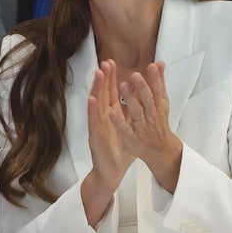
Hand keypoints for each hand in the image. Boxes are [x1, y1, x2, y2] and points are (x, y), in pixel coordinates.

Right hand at [87, 60, 135, 191]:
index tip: (113, 62)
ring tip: (98, 73)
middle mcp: (103, 117)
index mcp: (111, 114)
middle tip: (106, 61)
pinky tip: (92, 100)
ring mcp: (98, 125)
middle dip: (105, 78)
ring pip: (97, 104)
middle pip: (103, 94)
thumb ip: (132, 112)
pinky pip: (94, 122)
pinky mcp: (95, 136)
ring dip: (97, 88)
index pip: (111, 92)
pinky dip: (92, 110)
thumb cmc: (120, 151)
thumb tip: (139, 95)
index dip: (112, 78)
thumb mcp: (130, 128)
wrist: (111, 171)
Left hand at [111, 62, 182, 191]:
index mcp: (158, 106)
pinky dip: (119, 121)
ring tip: (122, 86)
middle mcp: (151, 115)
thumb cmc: (158, 122)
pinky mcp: (132, 138)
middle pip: (147, 100)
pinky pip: (124, 129)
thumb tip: (160, 62)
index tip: (151, 66)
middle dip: (141, 87)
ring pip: (136, 112)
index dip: (155, 79)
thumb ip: (159, 83)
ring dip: (129, 99)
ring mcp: (141, 127)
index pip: (157, 90)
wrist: (161, 151)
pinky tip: (111, 113)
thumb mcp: (161, 103)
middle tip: (134, 74)